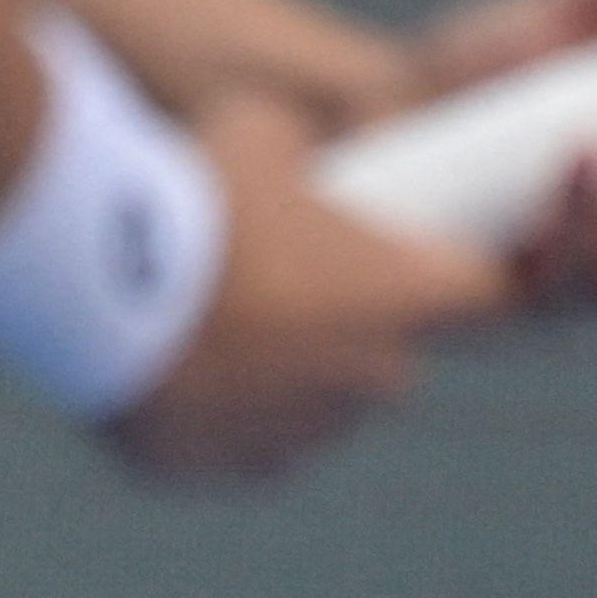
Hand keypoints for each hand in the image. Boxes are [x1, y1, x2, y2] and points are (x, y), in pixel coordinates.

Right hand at [104, 94, 506, 480]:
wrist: (99, 272)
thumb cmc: (192, 188)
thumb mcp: (261, 127)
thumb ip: (305, 154)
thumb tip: (301, 152)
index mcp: (396, 299)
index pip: (496, 301)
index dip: (490, 280)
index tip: (470, 266)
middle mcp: (367, 380)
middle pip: (383, 357)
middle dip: (344, 326)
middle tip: (273, 271)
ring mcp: (294, 436)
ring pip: (310, 408)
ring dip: (282, 375)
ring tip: (206, 310)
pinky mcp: (221, 470)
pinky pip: (239, 444)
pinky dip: (217, 414)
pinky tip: (167, 358)